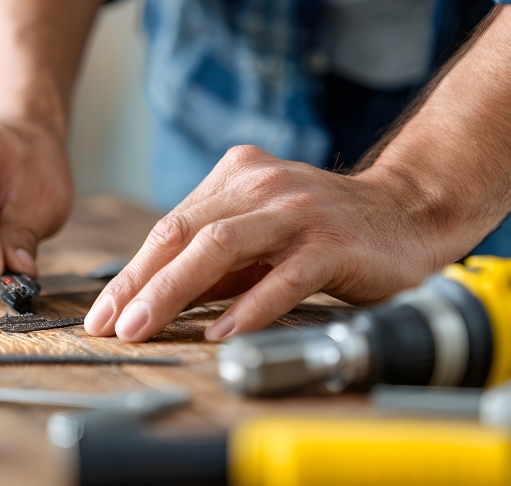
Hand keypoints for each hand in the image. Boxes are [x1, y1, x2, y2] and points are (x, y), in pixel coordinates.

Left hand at [83, 145, 448, 341]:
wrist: (406, 215)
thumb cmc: (324, 231)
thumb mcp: (258, 238)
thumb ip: (212, 264)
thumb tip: (152, 300)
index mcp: (236, 177)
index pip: (170, 227)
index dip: (131, 273)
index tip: (103, 313)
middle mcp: (261, 187)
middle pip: (184, 234)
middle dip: (140, 284)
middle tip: (111, 325)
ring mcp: (296, 212)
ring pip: (221, 248)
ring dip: (174, 291)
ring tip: (146, 328)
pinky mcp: (331, 244)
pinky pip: (282, 277)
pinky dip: (249, 306)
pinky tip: (222, 332)